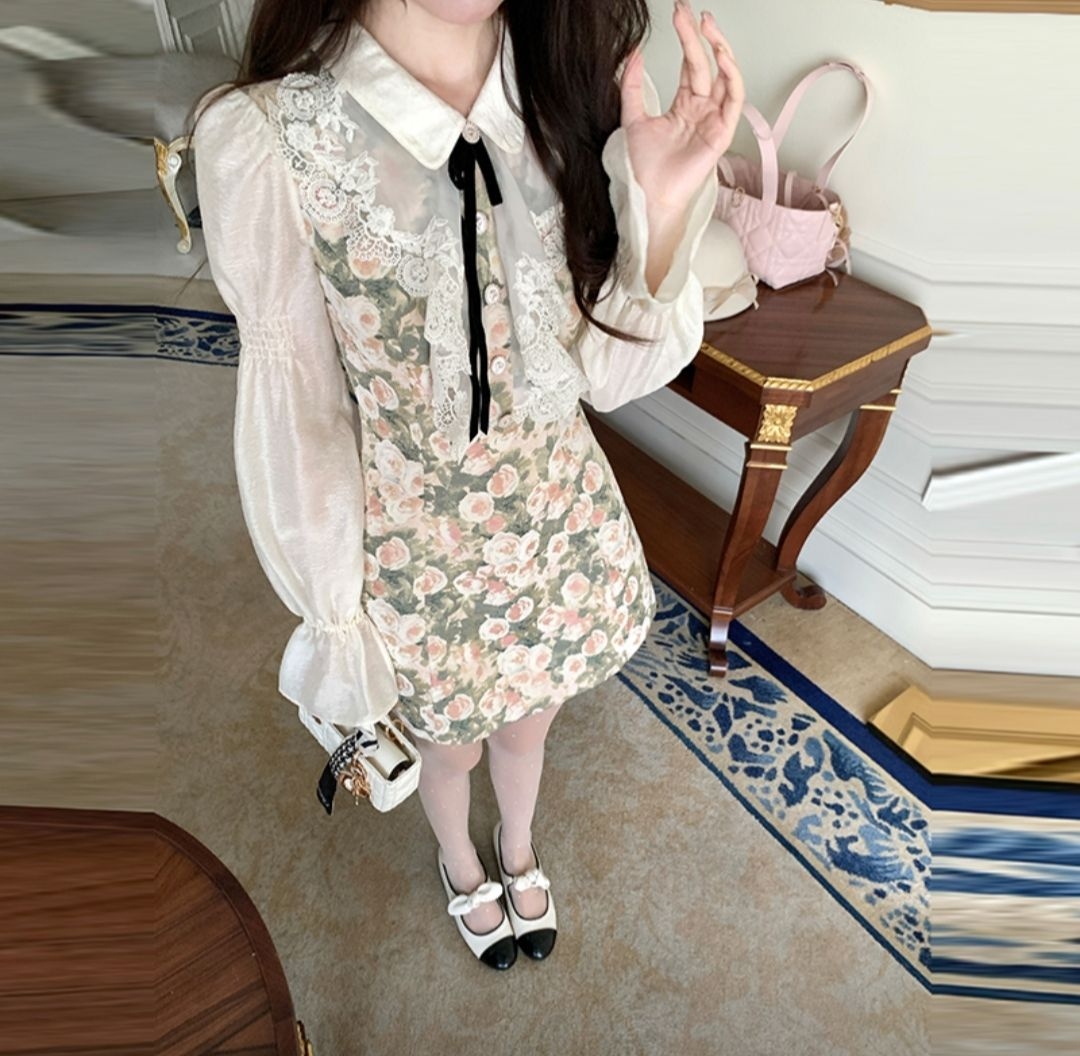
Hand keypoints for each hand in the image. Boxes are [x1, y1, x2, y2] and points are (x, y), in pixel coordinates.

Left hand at [620, 0, 744, 214]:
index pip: (689, 63)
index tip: (678, 14)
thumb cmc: (643, 166)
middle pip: (706, 64)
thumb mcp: (632, 117)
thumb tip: (634, 53)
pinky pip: (734, 99)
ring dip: (720, 49)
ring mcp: (713, 120)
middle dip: (700, 35)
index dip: (686, 38)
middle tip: (689, 11)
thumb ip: (632, 86)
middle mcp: (701, 110)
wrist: (648, 194)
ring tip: (707, 26)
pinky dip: (731, 76)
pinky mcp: (722, 133)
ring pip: (726, 77)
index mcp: (683, 105)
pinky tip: (721, 57)